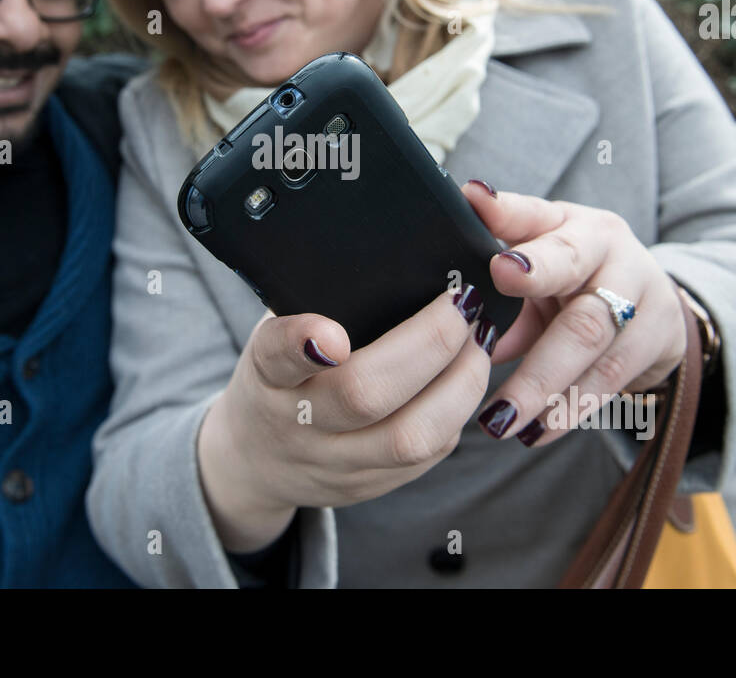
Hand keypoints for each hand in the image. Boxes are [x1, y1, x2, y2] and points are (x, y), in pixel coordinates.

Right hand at [197, 289, 493, 551]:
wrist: (256, 459)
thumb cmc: (280, 374)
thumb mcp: (272, 335)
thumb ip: (311, 303)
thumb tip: (388, 249)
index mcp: (265, 373)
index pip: (277, 356)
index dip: (303, 343)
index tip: (333, 333)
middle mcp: (296, 423)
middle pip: (364, 396)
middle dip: (429, 344)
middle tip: (462, 304)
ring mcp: (334, 463)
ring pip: (410, 438)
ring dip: (460, 384)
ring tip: (479, 341)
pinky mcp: (369, 487)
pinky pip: (427, 457)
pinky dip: (456, 411)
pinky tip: (466, 377)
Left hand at [461, 181, 688, 448]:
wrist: (649, 299)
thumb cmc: (570, 275)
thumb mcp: (534, 265)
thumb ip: (496, 288)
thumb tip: (458, 331)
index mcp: (567, 221)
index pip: (535, 216)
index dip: (508, 219)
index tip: (487, 243)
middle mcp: (608, 249)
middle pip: (570, 279)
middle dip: (530, 326)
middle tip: (485, 349)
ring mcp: (639, 293)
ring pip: (590, 340)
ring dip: (542, 385)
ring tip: (501, 419)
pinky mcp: (656, 340)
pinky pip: (610, 380)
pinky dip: (569, 409)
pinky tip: (536, 432)